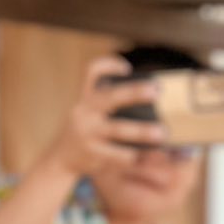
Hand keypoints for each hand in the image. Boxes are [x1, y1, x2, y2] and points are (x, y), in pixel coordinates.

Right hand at [43, 56, 166, 180]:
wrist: (61, 159)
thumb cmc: (84, 129)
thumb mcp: (87, 111)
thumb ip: (105, 101)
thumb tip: (141, 92)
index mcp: (85, 99)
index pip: (90, 72)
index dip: (107, 64)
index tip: (127, 68)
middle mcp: (85, 113)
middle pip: (110, 98)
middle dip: (134, 92)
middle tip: (156, 91)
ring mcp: (88, 135)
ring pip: (118, 130)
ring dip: (141, 132)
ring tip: (162, 133)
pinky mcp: (93, 156)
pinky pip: (119, 156)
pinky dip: (138, 157)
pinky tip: (151, 156)